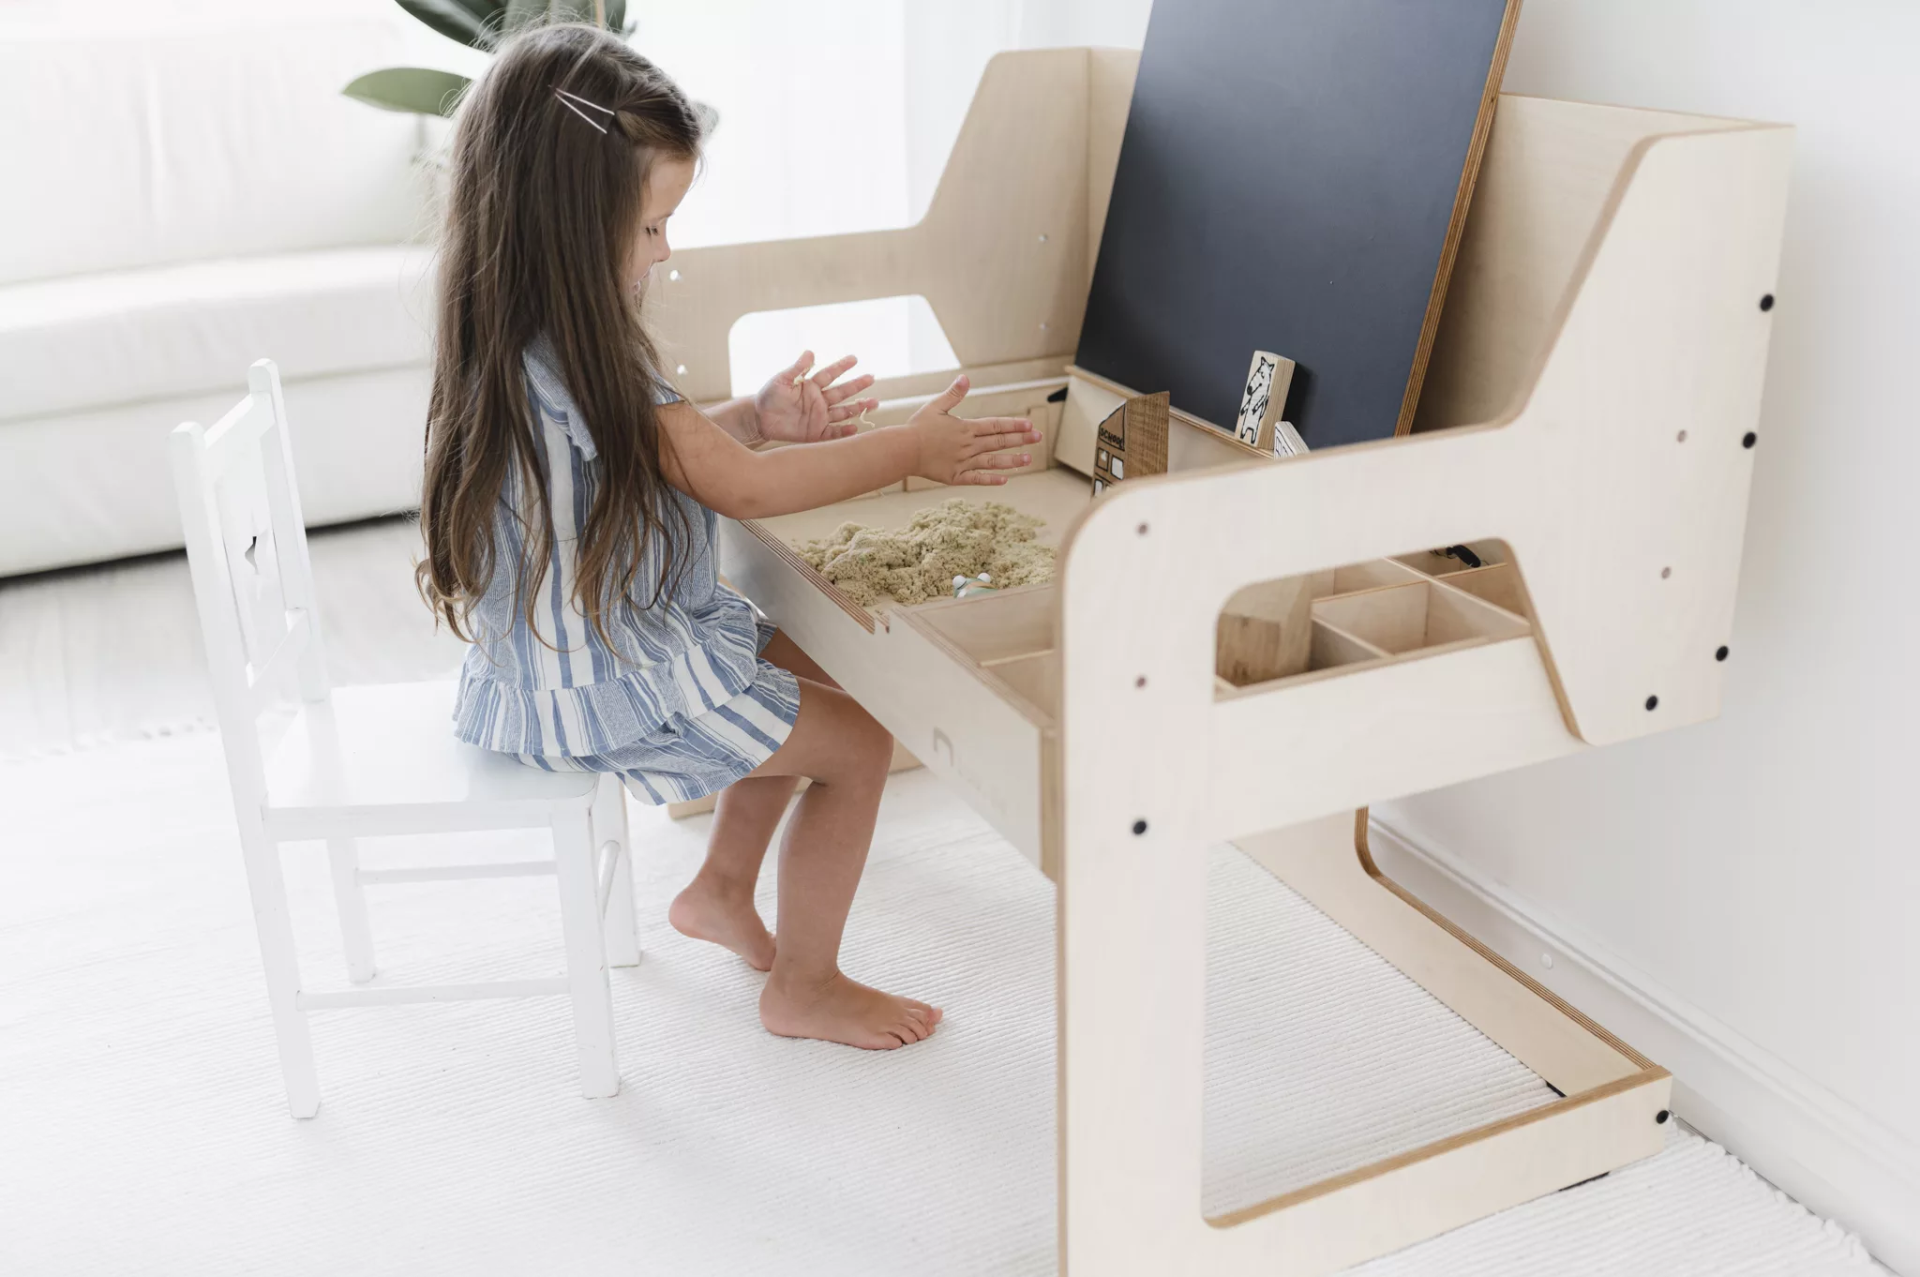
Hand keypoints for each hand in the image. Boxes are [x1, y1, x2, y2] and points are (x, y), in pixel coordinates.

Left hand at [753, 350, 878, 443]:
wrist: (760, 419)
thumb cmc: (769, 396)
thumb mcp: (781, 380)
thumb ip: (797, 368)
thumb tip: (810, 352)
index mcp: (811, 386)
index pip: (830, 374)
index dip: (842, 367)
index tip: (854, 359)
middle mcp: (819, 401)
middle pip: (842, 392)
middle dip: (857, 386)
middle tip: (871, 378)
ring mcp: (819, 417)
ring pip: (843, 412)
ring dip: (858, 407)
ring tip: (875, 403)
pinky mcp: (816, 432)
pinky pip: (833, 432)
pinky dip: (845, 431)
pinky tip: (855, 428)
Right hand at [908, 375, 1040, 485]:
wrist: (903, 451)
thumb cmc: (917, 427)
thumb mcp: (935, 406)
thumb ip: (953, 394)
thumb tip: (966, 378)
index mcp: (966, 428)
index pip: (996, 425)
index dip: (1014, 424)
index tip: (1030, 425)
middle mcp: (969, 446)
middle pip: (999, 442)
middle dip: (1021, 439)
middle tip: (1038, 438)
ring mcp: (963, 462)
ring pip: (993, 462)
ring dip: (1012, 460)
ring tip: (1028, 460)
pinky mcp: (955, 476)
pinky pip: (977, 479)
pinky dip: (991, 479)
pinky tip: (1005, 479)